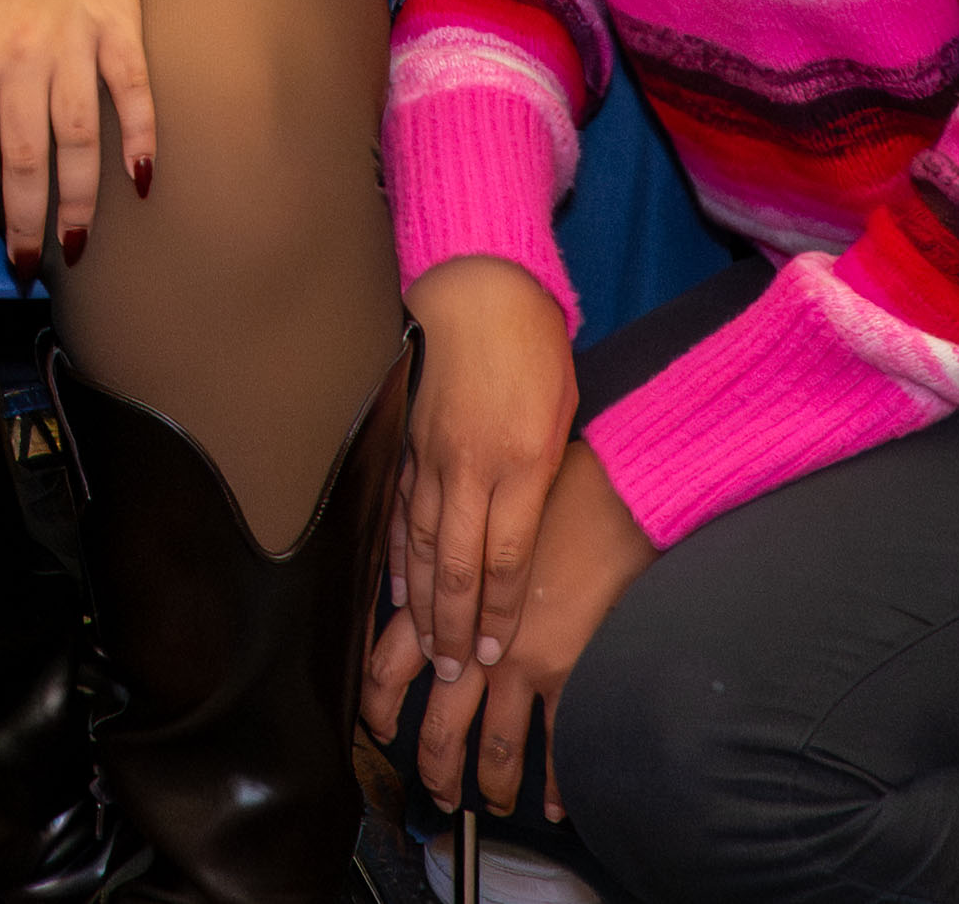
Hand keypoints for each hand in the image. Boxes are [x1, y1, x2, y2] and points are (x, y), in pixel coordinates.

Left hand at [0, 0, 159, 260]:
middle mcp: (16, 57)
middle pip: (22, 158)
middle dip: (21, 222)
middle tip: (24, 267)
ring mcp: (70, 43)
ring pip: (75, 138)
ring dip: (75, 200)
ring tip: (75, 246)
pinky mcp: (117, 27)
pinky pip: (132, 91)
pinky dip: (140, 136)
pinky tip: (141, 181)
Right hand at [365, 256, 579, 776]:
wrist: (480, 285)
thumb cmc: (535, 347)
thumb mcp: (564, 414)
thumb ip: (545, 479)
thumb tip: (530, 533)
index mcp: (523, 460)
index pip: (506, 558)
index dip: (498, 614)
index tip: (493, 656)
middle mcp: (472, 465)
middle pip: (457, 564)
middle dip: (454, 626)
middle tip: (451, 672)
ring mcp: (431, 452)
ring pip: (419, 543)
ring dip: (422, 601)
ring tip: (423, 646)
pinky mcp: (409, 439)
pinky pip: (398, 508)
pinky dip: (395, 552)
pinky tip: (395, 586)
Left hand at [378, 447, 648, 819]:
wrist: (609, 502)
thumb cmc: (548, 504)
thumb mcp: (480, 531)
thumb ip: (453, 571)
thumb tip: (433, 594)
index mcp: (444, 604)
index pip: (387, 665)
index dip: (378, 706)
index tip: (380, 730)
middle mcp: (473, 642)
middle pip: (438, 726)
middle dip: (435, 768)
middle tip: (437, 791)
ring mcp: (519, 665)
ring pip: (494, 748)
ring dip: (492, 786)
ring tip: (494, 803)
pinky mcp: (565, 675)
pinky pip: (553, 746)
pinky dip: (555, 783)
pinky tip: (556, 804)